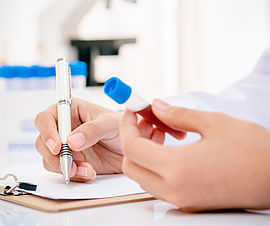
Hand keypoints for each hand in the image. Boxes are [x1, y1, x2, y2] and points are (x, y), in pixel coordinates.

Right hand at [35, 98, 123, 181]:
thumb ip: (93, 130)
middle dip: (54, 156)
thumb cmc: (122, 127)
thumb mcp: (111, 124)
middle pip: (43, 141)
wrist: (130, 148)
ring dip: (64, 167)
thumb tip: (72, 141)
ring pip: (50, 158)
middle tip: (69, 165)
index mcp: (71, 110)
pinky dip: (74, 175)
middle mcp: (65, 128)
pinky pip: (63, 170)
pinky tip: (89, 173)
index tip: (57, 147)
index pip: (46, 118)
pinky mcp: (72, 160)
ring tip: (87, 170)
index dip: (47, 132)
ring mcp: (67, 146)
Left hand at [120, 99, 269, 210]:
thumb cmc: (253, 150)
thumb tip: (157, 106)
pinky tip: (169, 149)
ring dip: (142, 153)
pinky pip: (158, 185)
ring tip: (159, 132)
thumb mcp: (214, 122)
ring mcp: (181, 199)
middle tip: (145, 121)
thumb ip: (178, 114)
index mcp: (177, 169)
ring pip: (143, 176)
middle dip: (131, 140)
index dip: (126, 125)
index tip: (131, 110)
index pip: (131, 148)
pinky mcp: (189, 202)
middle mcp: (175, 190)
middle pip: (131, 166)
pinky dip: (155, 166)